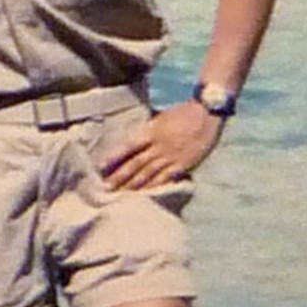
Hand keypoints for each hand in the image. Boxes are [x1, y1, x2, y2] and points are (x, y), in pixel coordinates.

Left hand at [100, 100, 220, 189]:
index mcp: (150, 131)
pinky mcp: (183, 164)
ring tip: (120, 195)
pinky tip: (145, 195)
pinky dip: (155, 186)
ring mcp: (171, 156)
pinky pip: (166, 178)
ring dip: (133, 185)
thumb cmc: (183, 112)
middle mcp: (158, 145)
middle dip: (119, 177)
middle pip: (135, 164)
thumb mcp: (160, 118)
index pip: (127, 146)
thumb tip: (134, 143)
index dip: (113, 157)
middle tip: (105, 189)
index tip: (99, 167)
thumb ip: (148, 131)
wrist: (207, 111)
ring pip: (148, 174)